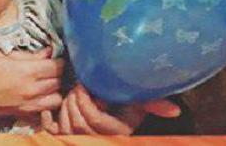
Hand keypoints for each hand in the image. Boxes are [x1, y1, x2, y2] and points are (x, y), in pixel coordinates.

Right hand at [0, 48, 63, 124]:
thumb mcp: (2, 55)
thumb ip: (28, 55)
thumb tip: (47, 52)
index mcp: (25, 71)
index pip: (57, 66)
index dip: (60, 60)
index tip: (57, 57)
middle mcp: (30, 89)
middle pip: (59, 82)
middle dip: (59, 73)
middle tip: (53, 67)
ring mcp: (28, 103)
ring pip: (56, 98)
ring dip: (56, 90)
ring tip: (49, 82)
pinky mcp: (23, 113)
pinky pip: (45, 110)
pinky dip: (47, 102)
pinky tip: (41, 95)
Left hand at [53, 83, 180, 134]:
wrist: (111, 122)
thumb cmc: (123, 110)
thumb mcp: (137, 105)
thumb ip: (153, 104)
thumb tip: (175, 110)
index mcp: (116, 132)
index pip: (92, 118)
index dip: (85, 100)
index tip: (85, 86)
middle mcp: (98, 140)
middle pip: (76, 122)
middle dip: (73, 101)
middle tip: (77, 88)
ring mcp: (81, 141)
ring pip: (65, 125)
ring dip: (64, 107)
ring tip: (71, 96)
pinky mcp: (66, 139)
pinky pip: (52, 130)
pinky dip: (50, 117)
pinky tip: (54, 108)